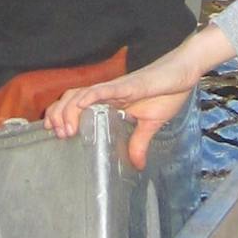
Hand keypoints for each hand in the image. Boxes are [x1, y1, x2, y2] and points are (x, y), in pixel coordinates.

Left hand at [42, 26, 232, 166]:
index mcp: (111, 101)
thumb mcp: (151, 124)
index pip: (78, 104)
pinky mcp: (130, 85)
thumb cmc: (167, 92)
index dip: (62, 115)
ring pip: (84, 93)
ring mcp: (118, 88)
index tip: (54, 132)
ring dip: (70, 109)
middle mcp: (109, 92)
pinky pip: (107, 89)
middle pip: (73, 97)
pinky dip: (92, 95)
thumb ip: (139, 142)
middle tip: (56, 134)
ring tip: (64, 127)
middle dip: (59, 114)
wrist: (184, 72)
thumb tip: (137, 165)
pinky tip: (83, 103)